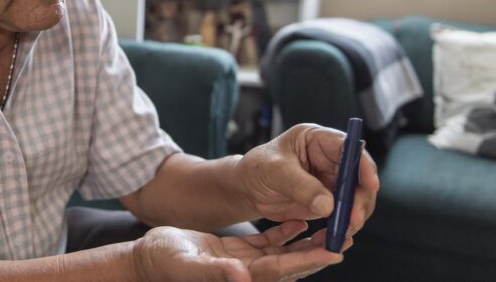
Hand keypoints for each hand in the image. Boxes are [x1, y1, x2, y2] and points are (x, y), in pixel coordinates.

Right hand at [132, 220, 345, 281]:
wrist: (149, 259)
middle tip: (345, 237)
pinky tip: (298, 219)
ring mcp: (245, 264)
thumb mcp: (187, 265)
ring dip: (307, 242)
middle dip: (318, 252)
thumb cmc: (164, 262)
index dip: (308, 261)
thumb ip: (214, 272)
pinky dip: (285, 233)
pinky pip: (269, 244)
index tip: (334, 251)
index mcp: (241, 278)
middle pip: (291, 264)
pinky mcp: (238, 254)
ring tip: (331, 227)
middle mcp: (248, 275)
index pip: (283, 270)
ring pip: (285, 253)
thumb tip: (242, 277)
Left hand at [235, 124, 379, 236]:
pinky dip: (344, 225)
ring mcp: (331, 180)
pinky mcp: (329, 200)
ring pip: (356, 197)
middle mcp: (329, 158)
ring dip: (354, 215)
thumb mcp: (274, 172)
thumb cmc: (256, 169)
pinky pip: (345, 213)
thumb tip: (329, 205)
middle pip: (359, 176)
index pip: (348, 147)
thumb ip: (300, 186)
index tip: (370, 184)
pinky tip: (336, 236)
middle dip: (360, 198)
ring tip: (343, 231)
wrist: (247, 189)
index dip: (362, 164)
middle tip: (354, 219)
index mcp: (316, 139)